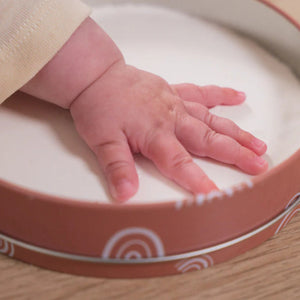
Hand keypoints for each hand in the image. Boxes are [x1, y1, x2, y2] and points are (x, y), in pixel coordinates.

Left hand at [70, 61, 267, 201]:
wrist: (96, 76)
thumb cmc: (98, 107)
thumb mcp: (102, 140)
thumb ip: (117, 167)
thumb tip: (125, 194)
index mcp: (154, 134)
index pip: (179, 163)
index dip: (197, 181)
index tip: (215, 196)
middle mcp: (171, 119)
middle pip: (208, 140)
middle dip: (235, 155)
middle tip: (258, 166)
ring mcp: (175, 103)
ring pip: (212, 120)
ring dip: (236, 133)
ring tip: (257, 144)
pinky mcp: (173, 92)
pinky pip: (201, 93)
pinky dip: (220, 95)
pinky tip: (237, 97)